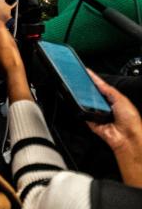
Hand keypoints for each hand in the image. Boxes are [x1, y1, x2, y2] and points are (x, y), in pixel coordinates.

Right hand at [85, 69, 141, 186]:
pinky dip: (81, 111)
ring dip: (83, 99)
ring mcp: (98, 114)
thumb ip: (108, 89)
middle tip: (78, 80)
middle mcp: (106, 107)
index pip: (101, 87)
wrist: (127, 137)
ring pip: (86, 103)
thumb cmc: (130, 119)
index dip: (93, 79)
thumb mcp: (121, 98)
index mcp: (114, 100)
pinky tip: (80, 105)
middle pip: (92, 94)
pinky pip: (83, 115)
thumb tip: (98, 80)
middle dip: (86, 88)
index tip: (85, 71)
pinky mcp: (92, 122)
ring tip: (80, 93)